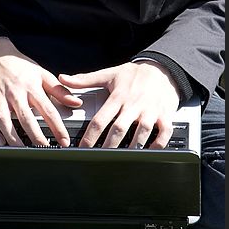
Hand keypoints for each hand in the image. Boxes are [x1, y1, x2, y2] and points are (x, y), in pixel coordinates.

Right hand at [0, 38, 82, 146]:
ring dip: (12, 137)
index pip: (48, 109)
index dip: (57, 127)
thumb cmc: (19, 67)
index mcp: (31, 87)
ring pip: (4, 120)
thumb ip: (59, 90)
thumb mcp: (42, 74)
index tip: (64, 140)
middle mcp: (15, 93)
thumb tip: (75, 102)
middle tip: (44, 149)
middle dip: (35, 136)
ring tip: (21, 149)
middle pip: (25, 117)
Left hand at [59, 61, 179, 148]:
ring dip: (133, 146)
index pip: (101, 119)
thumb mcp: (108, 74)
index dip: (90, 136)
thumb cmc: (134, 74)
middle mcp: (134, 104)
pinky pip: (164, 131)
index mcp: (118, 96)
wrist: (161, 69)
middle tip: (100, 159)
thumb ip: (84, 79)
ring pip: (142, 132)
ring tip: (123, 159)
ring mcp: (151, 110)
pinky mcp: (165, 114)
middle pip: (120, 128)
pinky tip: (150, 151)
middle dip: (109, 146)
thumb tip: (63, 78)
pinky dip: (159, 143)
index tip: (83, 148)